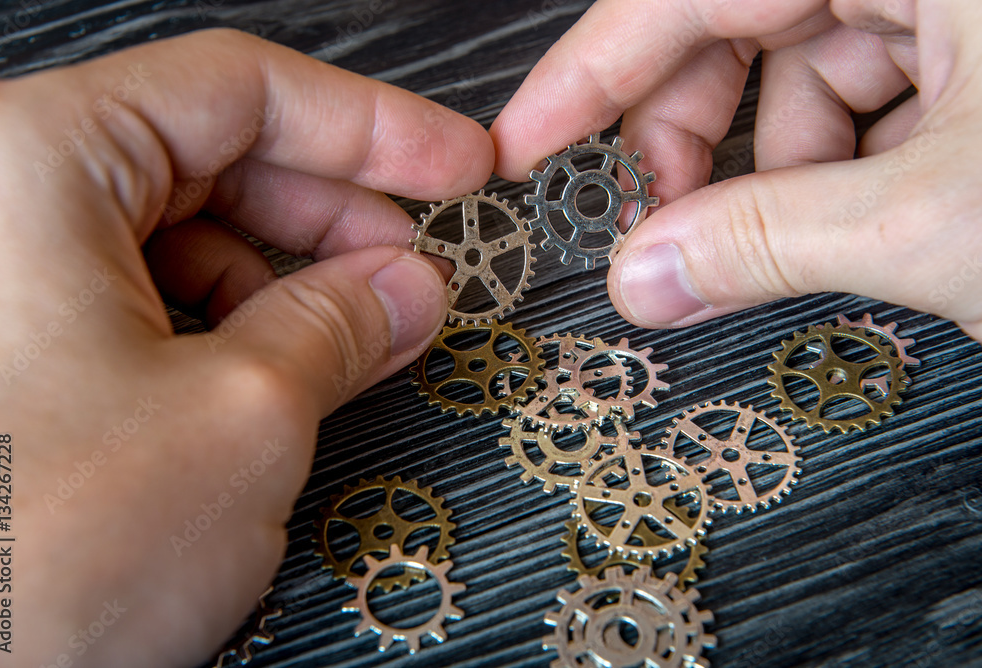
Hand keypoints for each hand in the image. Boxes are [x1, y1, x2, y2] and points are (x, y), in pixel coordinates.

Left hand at [0, 29, 491, 666]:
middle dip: (332, 213)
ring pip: (180, 234)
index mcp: (28, 161)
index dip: (372, 124)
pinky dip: (231, 324)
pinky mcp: (7, 349)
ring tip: (366, 330)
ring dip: (288, 278)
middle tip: (417, 265)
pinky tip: (290, 364)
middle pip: (209, 157)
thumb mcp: (243, 416)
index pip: (237, 88)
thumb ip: (341, 322)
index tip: (454, 163)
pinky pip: (144, 300)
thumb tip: (409, 283)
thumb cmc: (30, 556)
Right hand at [491, 0, 981, 340]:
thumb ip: (771, 241)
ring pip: (815, 72)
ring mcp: (961, 0)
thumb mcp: (938, 220)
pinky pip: (880, 92)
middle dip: (694, 142)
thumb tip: (647, 273)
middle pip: (744, 27)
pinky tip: (872, 224)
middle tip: (658, 231)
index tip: (529, 142)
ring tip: (799, 250)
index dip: (590, 74)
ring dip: (787, 173)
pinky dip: (854, 167)